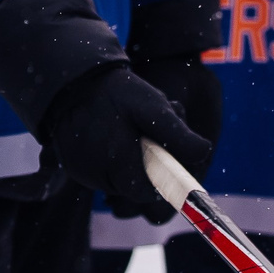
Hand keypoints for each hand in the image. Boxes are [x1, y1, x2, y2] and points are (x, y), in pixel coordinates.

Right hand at [0, 0, 213, 222]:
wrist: (71, 79)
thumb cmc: (116, 92)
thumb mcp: (153, 106)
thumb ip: (178, 134)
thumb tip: (203, 154)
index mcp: (116, 164)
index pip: (146, 194)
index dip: (159, 177)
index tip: (161, 152)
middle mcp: (94, 176)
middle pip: (130, 188)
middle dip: (143, 165)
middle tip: (144, 132)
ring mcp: (80, 172)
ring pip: (114, 181)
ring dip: (125, 162)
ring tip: (125, 129)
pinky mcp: (70, 166)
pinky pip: (97, 173)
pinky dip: (106, 159)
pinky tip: (108, 134)